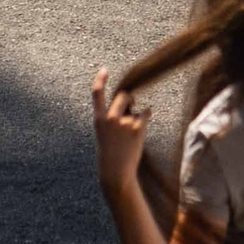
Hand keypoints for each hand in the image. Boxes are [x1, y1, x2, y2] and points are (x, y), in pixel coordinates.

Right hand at [91, 68, 149, 198]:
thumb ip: (112, 117)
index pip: (97, 94)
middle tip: (130, 109)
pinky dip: (146, 117)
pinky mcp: (138, 128)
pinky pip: (145, 114)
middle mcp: (111, 118)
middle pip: (124, 96)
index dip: (100, 80)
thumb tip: (130, 101)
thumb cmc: (110, 153)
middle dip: (129, 100)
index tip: (104, 70)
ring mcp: (124, 123)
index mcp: (98, 120)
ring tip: (131, 133)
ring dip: (137, 115)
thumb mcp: (104, 133)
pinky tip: (141, 129)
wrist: (117, 172)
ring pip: (136, 108)